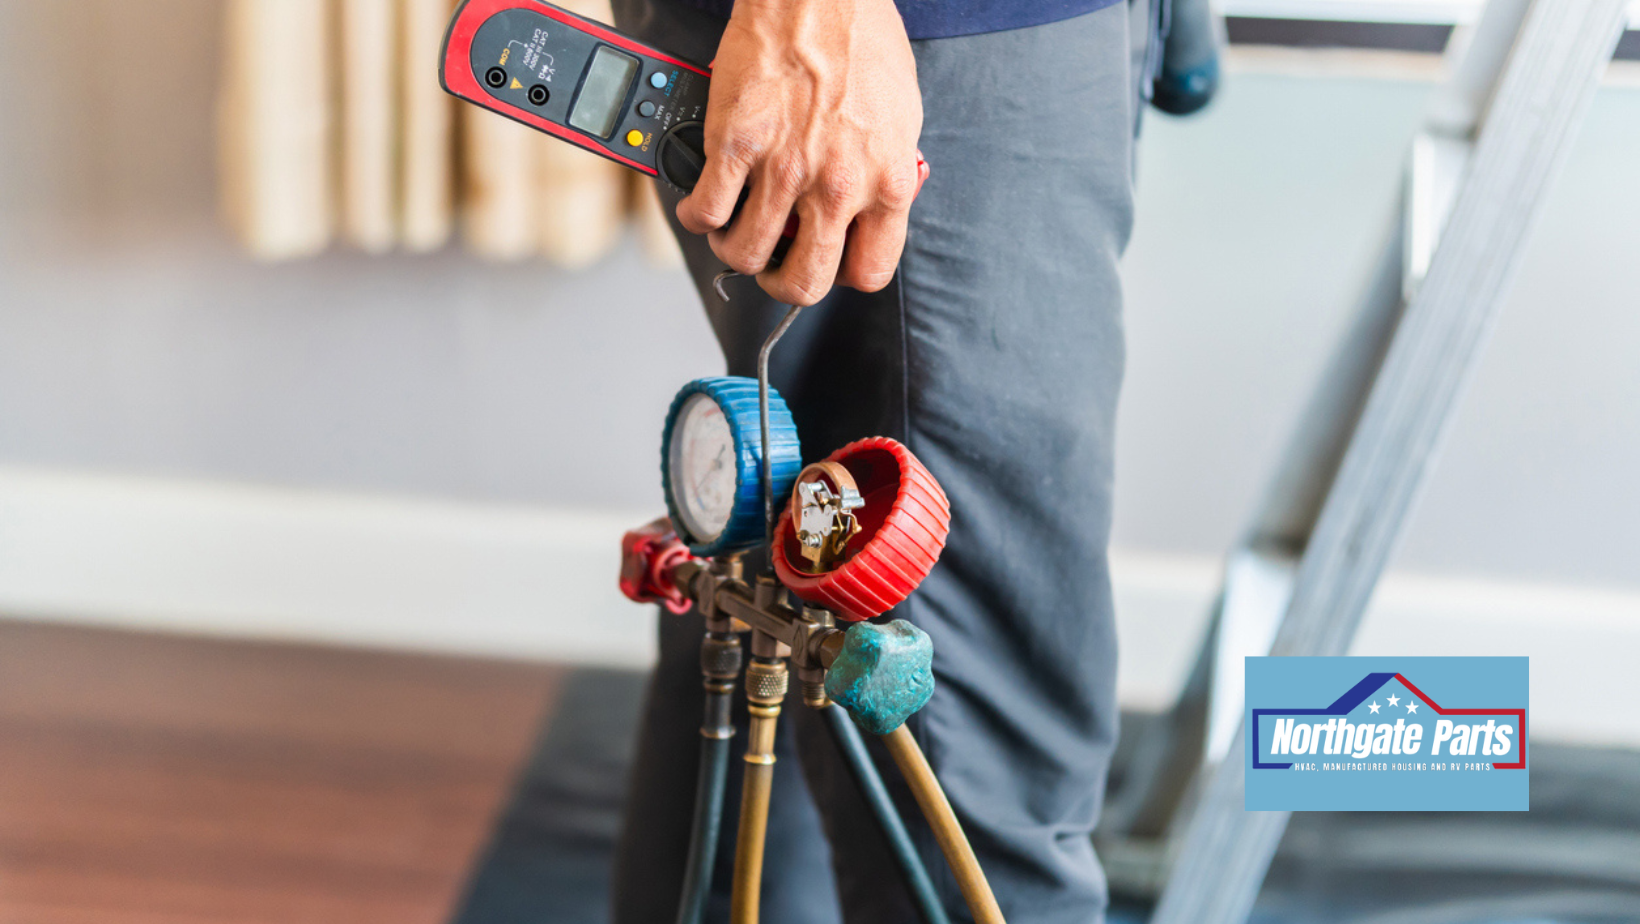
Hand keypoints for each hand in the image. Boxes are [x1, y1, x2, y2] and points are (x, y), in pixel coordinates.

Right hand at [676, 0, 922, 305]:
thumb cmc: (862, 42)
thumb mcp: (901, 117)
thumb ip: (885, 170)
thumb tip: (867, 203)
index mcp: (887, 183)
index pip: (870, 271)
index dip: (843, 274)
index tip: (829, 261)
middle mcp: (838, 187)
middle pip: (804, 283)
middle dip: (783, 284)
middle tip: (774, 265)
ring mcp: (784, 171)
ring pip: (745, 256)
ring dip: (734, 252)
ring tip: (733, 232)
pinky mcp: (736, 147)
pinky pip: (707, 211)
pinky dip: (697, 218)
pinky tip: (702, 207)